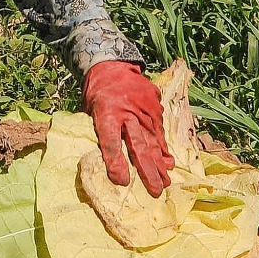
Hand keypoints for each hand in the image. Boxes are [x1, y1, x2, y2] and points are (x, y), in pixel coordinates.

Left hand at [82, 61, 172, 197]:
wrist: (112, 66)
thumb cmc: (97, 95)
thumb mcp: (90, 112)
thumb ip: (101, 133)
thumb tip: (108, 160)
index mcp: (105, 113)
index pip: (110, 140)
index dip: (116, 161)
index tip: (122, 181)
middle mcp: (127, 112)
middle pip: (138, 144)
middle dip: (147, 169)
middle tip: (155, 191)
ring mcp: (144, 108)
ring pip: (153, 140)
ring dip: (159, 163)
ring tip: (165, 182)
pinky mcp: (155, 105)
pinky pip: (159, 131)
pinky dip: (163, 148)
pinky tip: (168, 163)